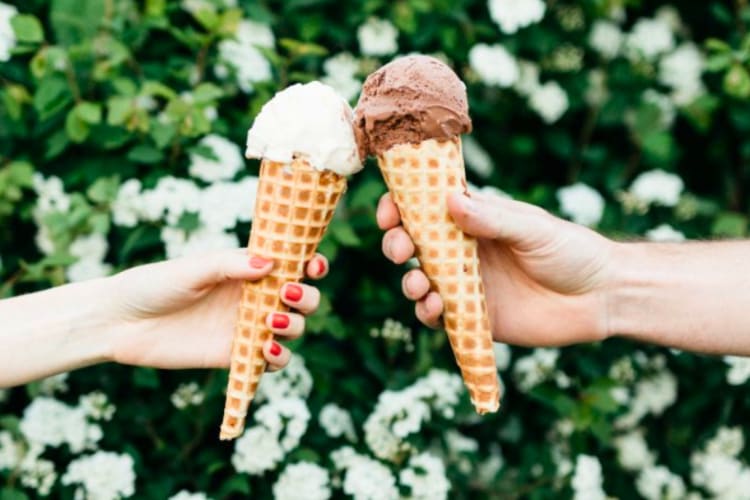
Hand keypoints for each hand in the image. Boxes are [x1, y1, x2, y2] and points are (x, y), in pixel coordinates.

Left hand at [107, 248, 326, 369]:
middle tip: (287, 293)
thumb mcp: (191, 270)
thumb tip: (271, 264)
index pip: (292, 265)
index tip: (313, 265)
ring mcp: (247, 328)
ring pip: (293, 329)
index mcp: (247, 270)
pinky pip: (271, 361)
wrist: (119, 323)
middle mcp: (254, 298)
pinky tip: (266, 349)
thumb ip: (229, 266)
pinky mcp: (236, 357)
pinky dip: (279, 357)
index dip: (311, 264)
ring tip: (270, 321)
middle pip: (302, 299)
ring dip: (295, 325)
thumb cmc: (153, 285)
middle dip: (307, 296)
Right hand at [377, 191, 614, 345]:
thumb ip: (493, 218)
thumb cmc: (571, 251)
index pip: (426, 208)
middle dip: (396, 244)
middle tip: (401, 249)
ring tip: (420, 285)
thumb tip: (449, 201)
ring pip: (419, 281)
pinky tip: (436, 309)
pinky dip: (428, 313)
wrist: (601, 297)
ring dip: (409, 282)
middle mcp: (464, 251)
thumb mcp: (533, 229)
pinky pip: (438, 316)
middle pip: (414, 244)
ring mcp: (466, 284)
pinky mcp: (474, 317)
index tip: (390, 212)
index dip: (401, 207)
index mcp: (475, 220)